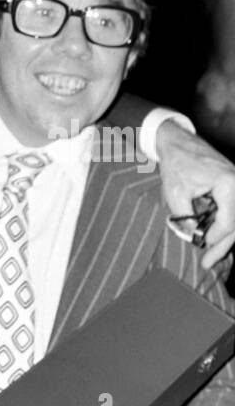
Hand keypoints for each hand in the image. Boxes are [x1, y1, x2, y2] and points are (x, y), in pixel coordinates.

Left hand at [156, 122, 234, 267]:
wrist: (177, 142)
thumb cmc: (176, 163)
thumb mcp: (176, 193)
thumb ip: (186, 219)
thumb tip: (195, 238)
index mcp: (228, 184)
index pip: (229, 221)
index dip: (216, 238)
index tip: (203, 246)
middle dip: (222, 245)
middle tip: (208, 263)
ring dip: (223, 238)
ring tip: (210, 258)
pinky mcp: (232, 187)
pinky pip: (231, 211)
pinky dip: (223, 226)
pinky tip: (213, 240)